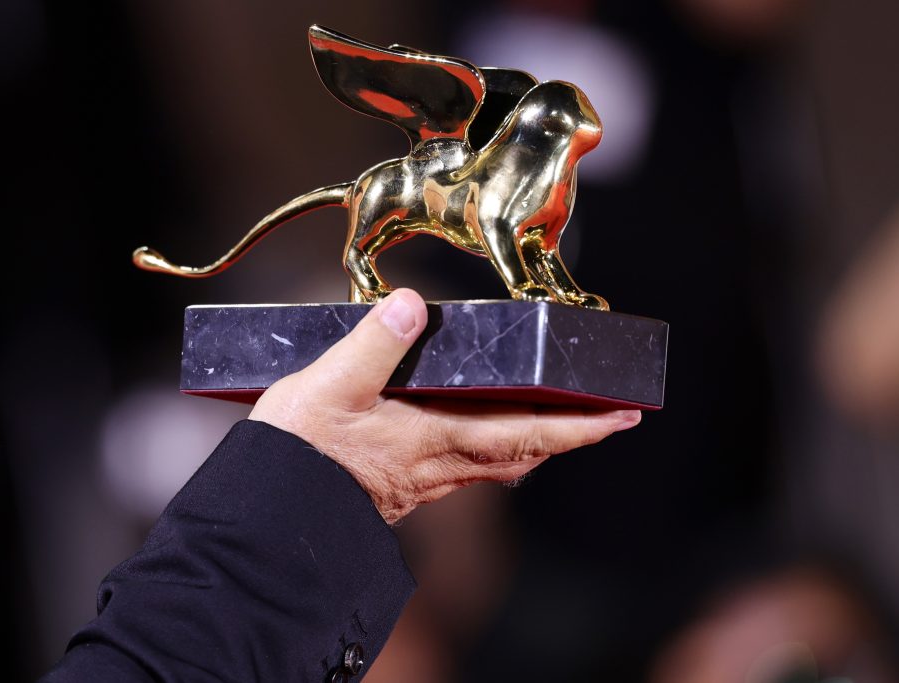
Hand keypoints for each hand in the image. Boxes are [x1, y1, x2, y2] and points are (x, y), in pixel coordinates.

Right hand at [249, 288, 640, 522]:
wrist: (273, 517)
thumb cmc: (301, 454)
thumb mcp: (330, 385)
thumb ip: (374, 343)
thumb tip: (412, 305)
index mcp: (438, 437)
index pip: (531, 432)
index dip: (583, 425)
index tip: (626, 415)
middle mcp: (445, 463)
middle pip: (527, 450)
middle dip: (573, 433)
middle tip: (606, 413)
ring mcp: (430, 476)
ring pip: (502, 459)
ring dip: (539, 437)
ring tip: (558, 413)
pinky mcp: (410, 481)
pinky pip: (472, 462)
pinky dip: (498, 442)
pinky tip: (482, 426)